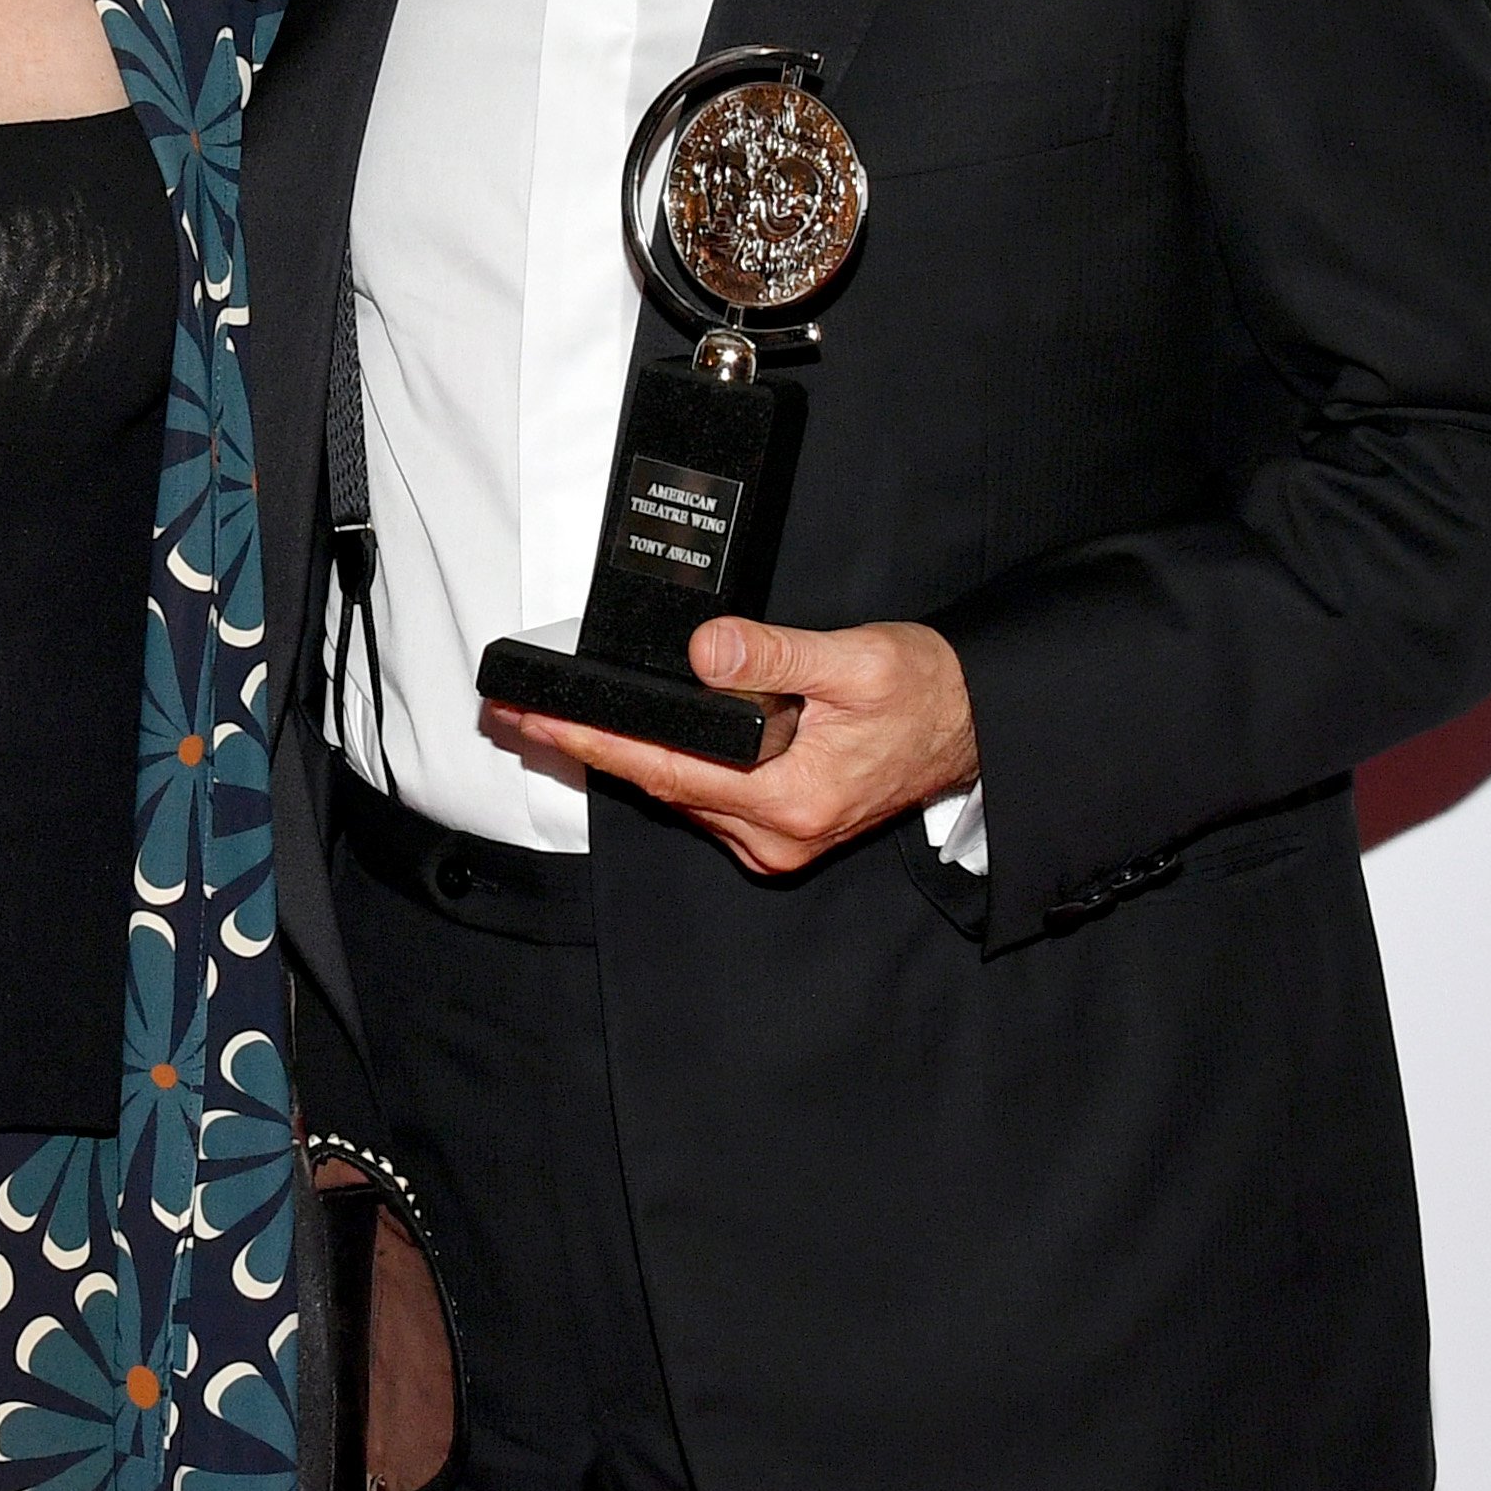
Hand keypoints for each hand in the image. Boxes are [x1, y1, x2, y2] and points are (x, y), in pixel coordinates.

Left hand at [490, 615, 980, 876]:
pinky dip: (664, 767)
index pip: (667, 769)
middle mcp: (776, 834)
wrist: (973, 730)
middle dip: (587, 746)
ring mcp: (776, 840)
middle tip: (516, 712)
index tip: (535, 720)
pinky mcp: (779, 832)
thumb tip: (705, 650)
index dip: (594, 741)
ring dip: (621, 757)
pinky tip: (631, 738)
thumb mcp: (856, 660)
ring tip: (555, 719)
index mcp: (792, 797)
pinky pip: (704, 799)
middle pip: (660, 786)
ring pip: (678, 795)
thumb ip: (776, 655)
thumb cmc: (924, 694)